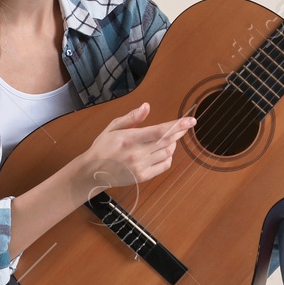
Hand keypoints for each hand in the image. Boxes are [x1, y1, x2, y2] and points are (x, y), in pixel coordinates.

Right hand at [78, 102, 195, 196]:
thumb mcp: (112, 127)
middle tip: (182, 127)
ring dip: (172, 144)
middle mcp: (136, 154)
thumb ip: (131, 118)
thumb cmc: (103, 147)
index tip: (191, 121)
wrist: (92, 172)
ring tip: (167, 139)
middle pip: (167, 142)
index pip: (159, 131)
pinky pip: (164, 166)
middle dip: (178, 132)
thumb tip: (146, 106)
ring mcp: (140, 167)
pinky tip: (163, 152)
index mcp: (129, 139)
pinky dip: (168, 157)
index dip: (177, 126)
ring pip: (168, 153)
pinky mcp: (142, 177)